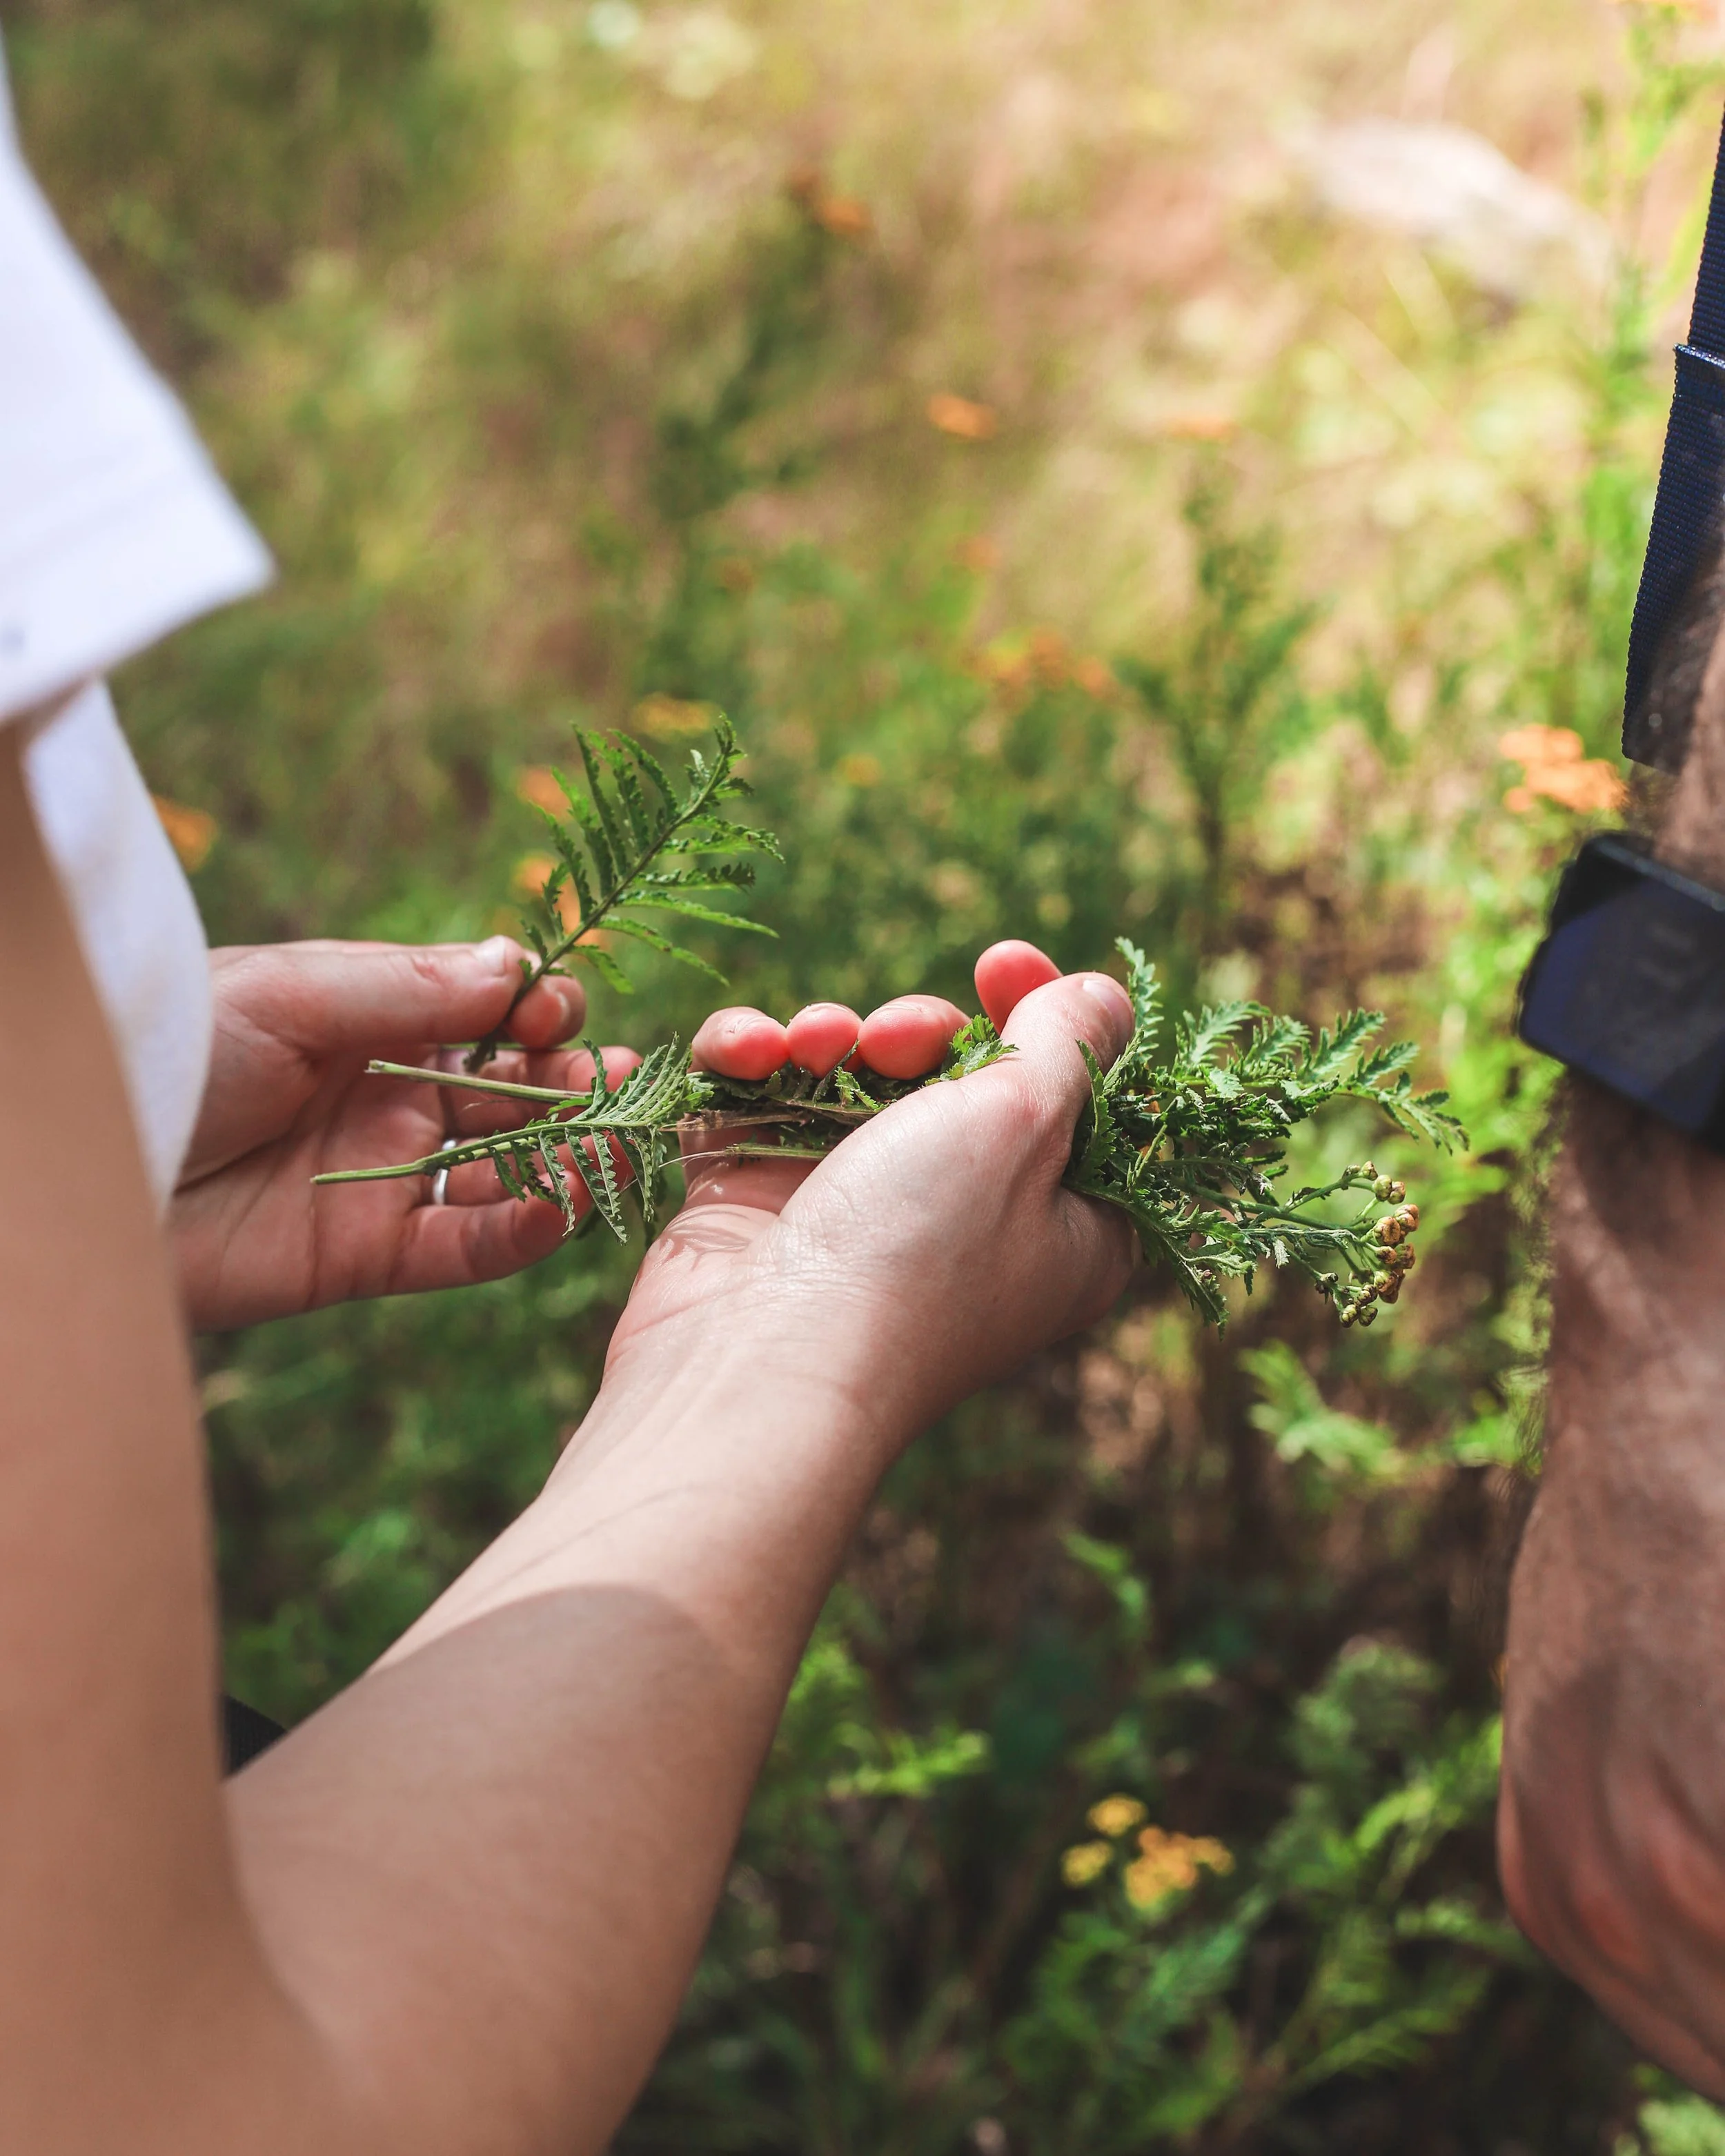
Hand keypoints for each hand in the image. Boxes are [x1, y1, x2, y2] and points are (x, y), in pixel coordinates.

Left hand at [171, 938, 639, 1330]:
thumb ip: (409, 987)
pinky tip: (559, 1207)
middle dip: (574, 1085)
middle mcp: (391, 1099)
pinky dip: (521, 1231)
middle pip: (513, 1094)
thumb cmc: (175, 1048)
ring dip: (569, 1157)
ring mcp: (386, 1176)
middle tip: (620, 1081)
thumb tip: (522, 965)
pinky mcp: (369, 1254)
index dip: (537, 1015)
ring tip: (612, 1145)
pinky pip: (466, 1246)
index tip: (564, 1014)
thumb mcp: (289, 995)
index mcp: (373, 1023)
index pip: (487, 1017)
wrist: (85, 1164)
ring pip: (506, 1171)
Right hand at [593, 939, 1135, 1454]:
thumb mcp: (1025, 1124)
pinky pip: (757, 1098)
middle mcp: (964, 1221)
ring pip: (849, 1077)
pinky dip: (749, 1060)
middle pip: (954, 1077)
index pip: (1072, 1098)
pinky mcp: (757, 1203)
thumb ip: (1067, 1042)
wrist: (760, 1364)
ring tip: (809, 1047)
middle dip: (918, 1028)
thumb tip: (1101, 994)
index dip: (1042, 1016)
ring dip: (827, 1035)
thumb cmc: (918, 1251)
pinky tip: (745, 1053)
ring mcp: (852, 1214)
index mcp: (1063, 1224)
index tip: (1001, 962)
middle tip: (897, 1037)